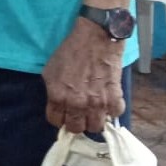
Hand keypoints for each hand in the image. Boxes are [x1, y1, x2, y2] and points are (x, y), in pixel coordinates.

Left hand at [42, 19, 124, 133]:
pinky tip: (109, 101)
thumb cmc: (71, 50)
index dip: (60, 117)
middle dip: (76, 122)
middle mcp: (76, 104)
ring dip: (94, 119)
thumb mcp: (50, 70)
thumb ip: (52, 91)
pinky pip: (115, 114)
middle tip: (80, 113)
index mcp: (58, 97)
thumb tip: (57, 104)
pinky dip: (112, 110)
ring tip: (95, 110)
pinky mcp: (114, 97)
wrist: (95, 37)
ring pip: (95, 127)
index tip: (64, 112)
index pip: (56, 122)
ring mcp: (97, 103)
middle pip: (76, 128)